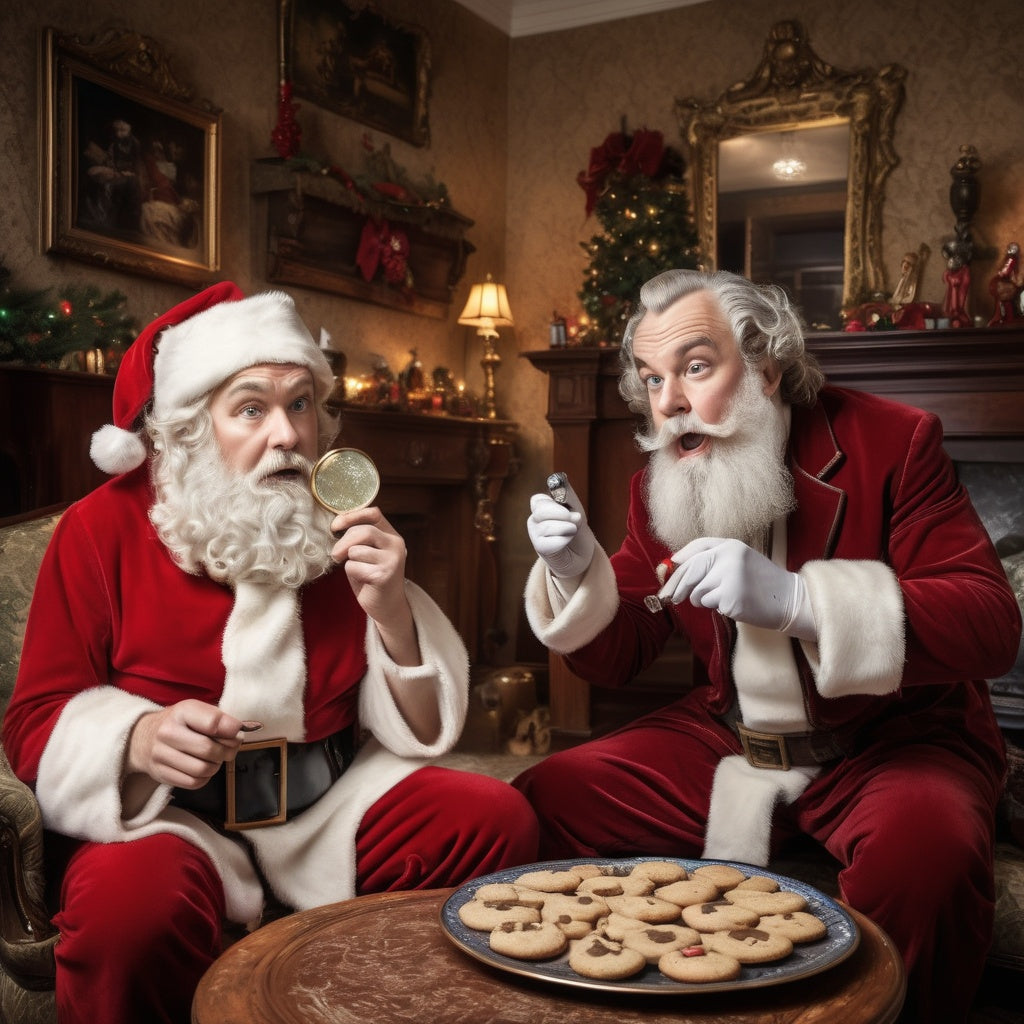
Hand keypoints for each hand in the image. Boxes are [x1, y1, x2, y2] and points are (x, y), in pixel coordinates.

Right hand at [126, 699, 245, 788]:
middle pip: (209, 749)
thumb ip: (220, 719)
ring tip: (216, 758)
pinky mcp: (161, 774)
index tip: (238, 732)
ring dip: (216, 766)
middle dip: (227, 751)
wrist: (143, 738)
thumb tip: (242, 731)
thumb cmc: (180, 724)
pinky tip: (204, 768)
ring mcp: (161, 755)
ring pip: (202, 769)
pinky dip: (205, 778)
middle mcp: (168, 732)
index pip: (212, 722)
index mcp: (182, 711)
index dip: (232, 729)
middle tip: (231, 749)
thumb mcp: (197, 711)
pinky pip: (193, 782)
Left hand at [331, 506, 417, 663]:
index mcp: (392, 535)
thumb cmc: (372, 577)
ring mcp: (392, 560)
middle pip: (363, 531)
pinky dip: (352, 574)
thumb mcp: (368, 553)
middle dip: (343, 542)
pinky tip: (363, 581)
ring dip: (349, 561)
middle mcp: (396, 545)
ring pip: (356, 550)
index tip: (335, 526)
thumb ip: (359, 538)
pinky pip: (354, 567)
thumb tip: (336, 525)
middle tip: (336, 555)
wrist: (388, 606)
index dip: (351, 516)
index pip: (373, 513)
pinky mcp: (384, 575)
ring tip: (357, 570)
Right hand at [526, 475, 595, 577]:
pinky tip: (567, 543)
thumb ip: (568, 494)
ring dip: (567, 529)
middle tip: (576, 519)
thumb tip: (559, 479)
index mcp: (541, 506)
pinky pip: (551, 542)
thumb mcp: (576, 509)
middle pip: (541, 510)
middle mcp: (534, 519)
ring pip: (547, 527)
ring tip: (573, 532)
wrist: (582, 555)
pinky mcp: (539, 548)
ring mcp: (535, 534)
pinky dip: (565, 541)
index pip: (539, 499)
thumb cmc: (577, 530)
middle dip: (563, 514)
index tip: (569, 506)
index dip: (556, 501)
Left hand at [658, 537, 814, 637]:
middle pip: (691, 570)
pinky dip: (716, 607)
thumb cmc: (762, 583)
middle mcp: (730, 558)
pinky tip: (733, 605)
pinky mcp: (731, 598)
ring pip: (697, 591)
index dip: (680, 559)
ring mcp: (730, 577)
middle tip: (668, 597)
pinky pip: (709, 604)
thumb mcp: (740, 561)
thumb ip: (714, 560)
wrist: (790, 600)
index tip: (669, 569)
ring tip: (722, 598)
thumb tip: (675, 566)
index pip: (698, 548)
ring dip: (701, 599)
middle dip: (676, 585)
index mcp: (732, 545)